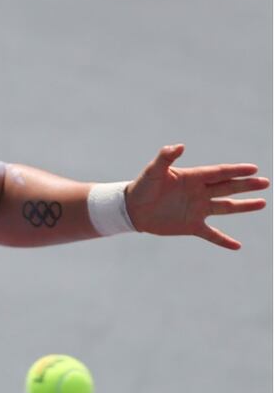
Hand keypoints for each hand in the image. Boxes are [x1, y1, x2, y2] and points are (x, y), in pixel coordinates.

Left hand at [125, 144, 268, 249]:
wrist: (131, 209)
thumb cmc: (142, 186)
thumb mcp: (153, 171)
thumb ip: (165, 158)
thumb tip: (179, 146)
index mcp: (192, 178)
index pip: (218, 173)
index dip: (236, 171)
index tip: (253, 168)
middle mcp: (198, 193)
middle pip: (227, 188)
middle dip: (246, 185)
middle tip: (265, 182)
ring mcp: (197, 209)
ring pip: (225, 207)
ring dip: (243, 206)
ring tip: (262, 203)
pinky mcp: (191, 225)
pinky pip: (211, 234)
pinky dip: (223, 240)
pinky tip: (237, 246)